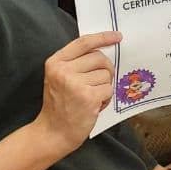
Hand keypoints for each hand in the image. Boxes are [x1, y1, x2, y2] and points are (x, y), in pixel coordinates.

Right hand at [34, 31, 121, 156]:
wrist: (53, 133)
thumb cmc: (60, 104)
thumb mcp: (59, 77)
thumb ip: (76, 62)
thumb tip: (104, 50)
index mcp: (55, 62)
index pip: (84, 42)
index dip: (103, 37)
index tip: (117, 36)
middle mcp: (63, 70)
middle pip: (99, 58)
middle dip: (105, 69)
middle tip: (98, 83)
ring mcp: (75, 84)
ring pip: (106, 74)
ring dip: (104, 87)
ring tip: (91, 98)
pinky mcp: (88, 97)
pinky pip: (108, 89)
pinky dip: (106, 98)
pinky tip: (94, 106)